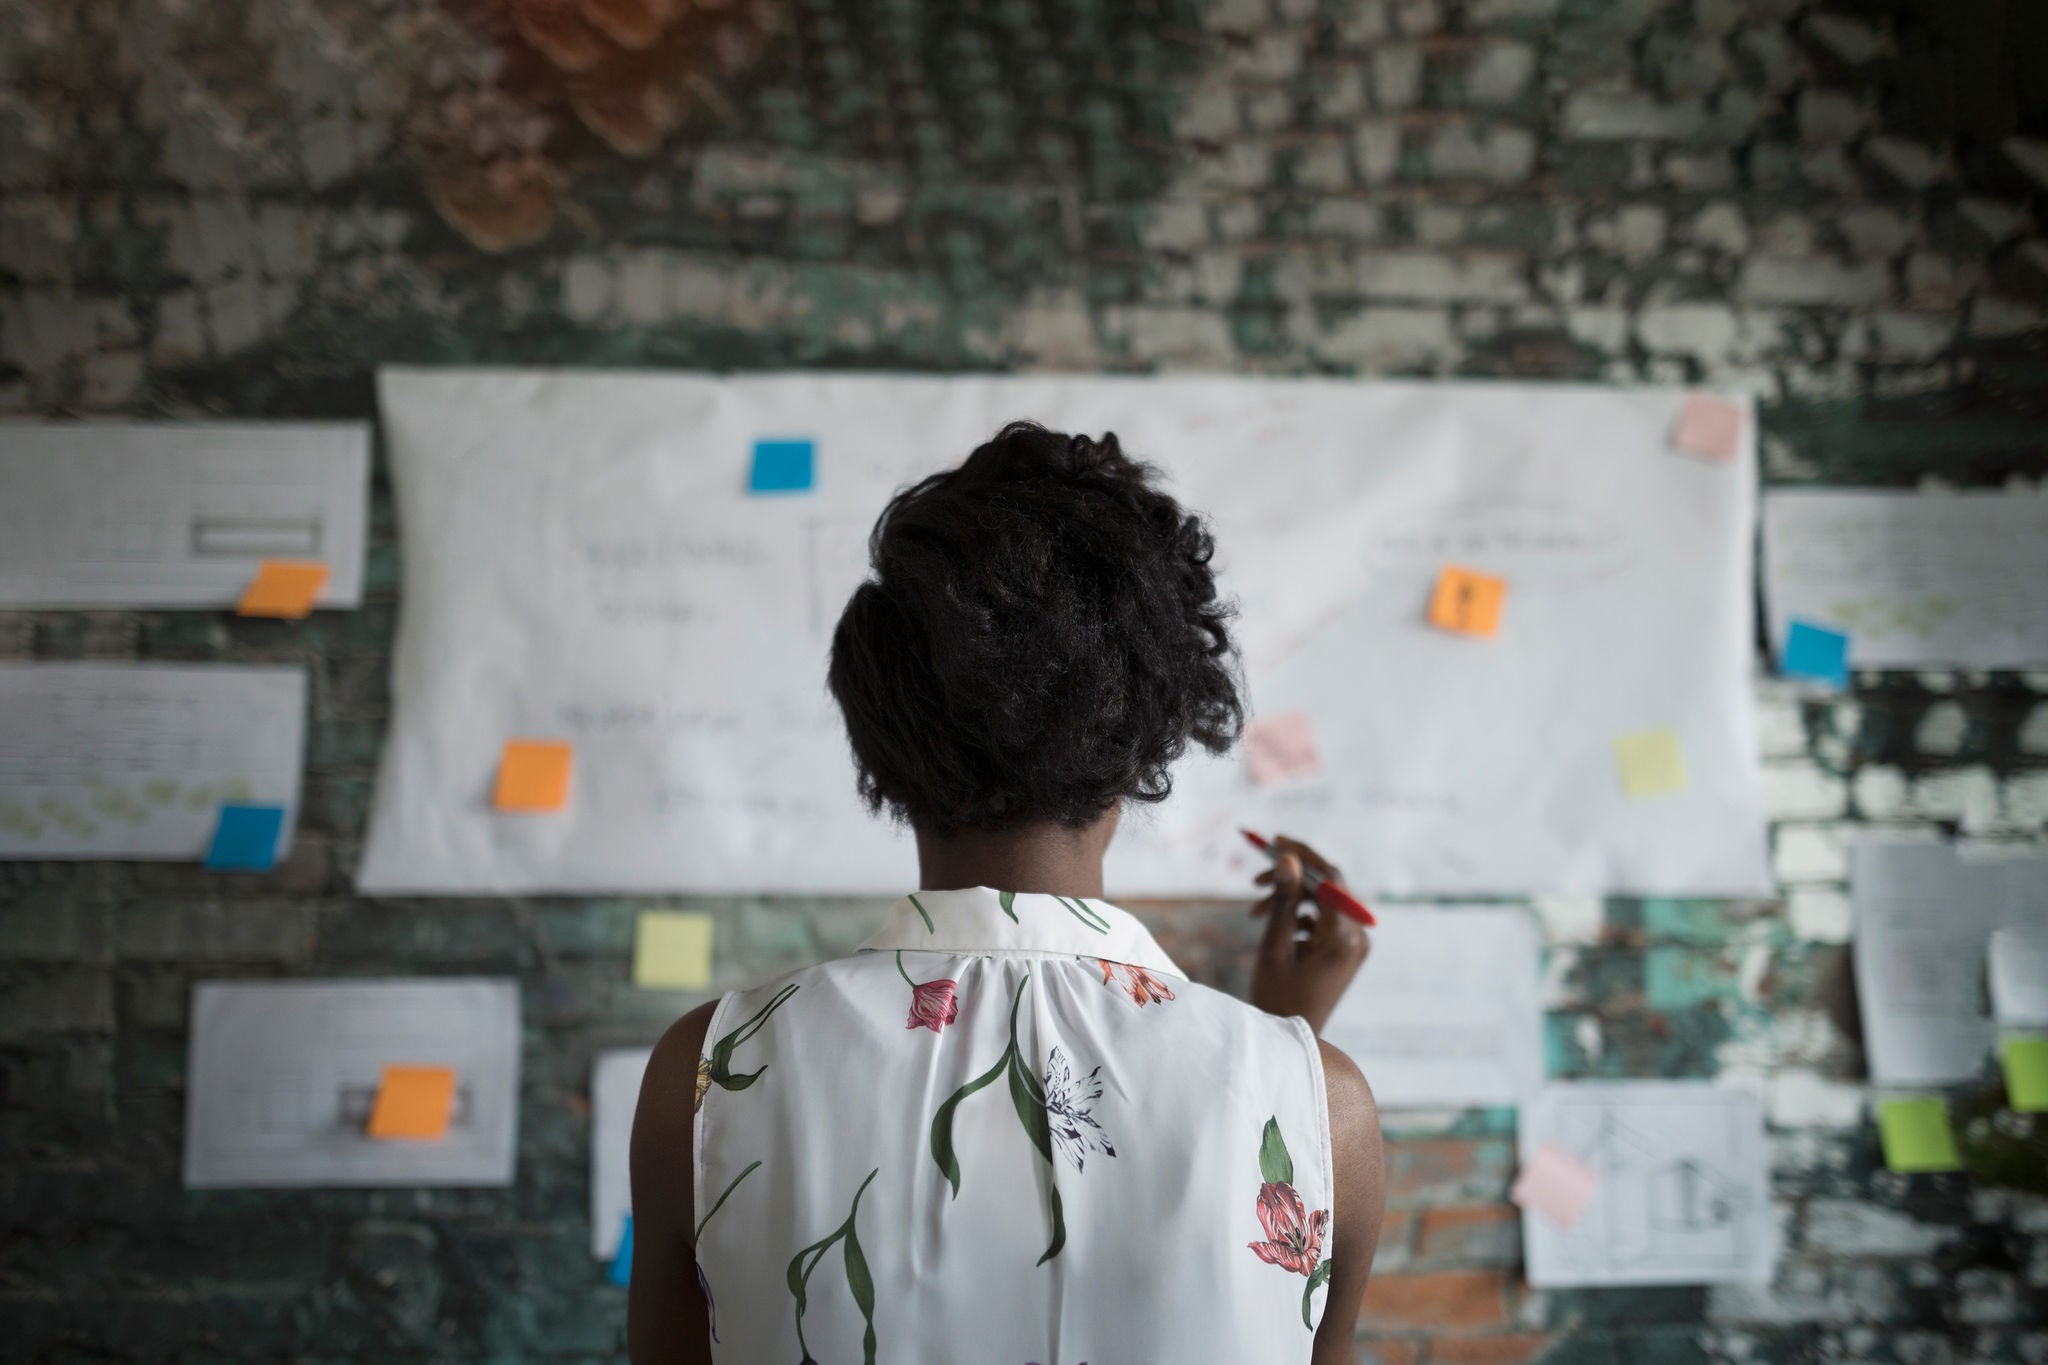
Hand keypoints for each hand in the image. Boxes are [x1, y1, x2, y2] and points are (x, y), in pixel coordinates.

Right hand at [1248, 835, 1369, 1036]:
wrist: (1293, 1041)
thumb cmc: (1278, 999)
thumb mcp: (1275, 947)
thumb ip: (1284, 900)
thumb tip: (1288, 858)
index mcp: (1343, 938)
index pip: (1330, 877)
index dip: (1302, 854)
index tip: (1273, 841)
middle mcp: (1357, 938)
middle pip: (1328, 886)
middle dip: (1291, 876)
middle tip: (1255, 873)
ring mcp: (1354, 944)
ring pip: (1323, 900)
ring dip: (1290, 897)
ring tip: (1254, 910)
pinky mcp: (1346, 950)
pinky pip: (1323, 917)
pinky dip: (1298, 914)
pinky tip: (1272, 925)